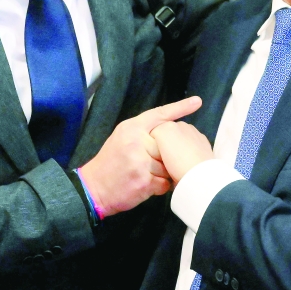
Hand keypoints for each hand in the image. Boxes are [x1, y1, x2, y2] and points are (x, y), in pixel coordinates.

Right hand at [78, 96, 201, 217]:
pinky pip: (164, 183)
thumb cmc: (109, 163)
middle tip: (152, 163)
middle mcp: (136, 141)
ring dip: (163, 174)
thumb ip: (142, 133)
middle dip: (166, 157)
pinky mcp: (143, 181)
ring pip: (168, 166)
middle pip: (168, 146)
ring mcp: (140, 161)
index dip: (180, 107)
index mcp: (131, 128)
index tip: (197, 102)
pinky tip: (146, 186)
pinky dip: (160, 187)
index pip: (159, 114)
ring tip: (145, 176)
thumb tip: (167, 134)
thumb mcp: (121, 138)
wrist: (93, 187)